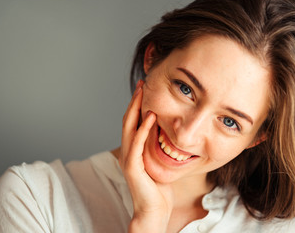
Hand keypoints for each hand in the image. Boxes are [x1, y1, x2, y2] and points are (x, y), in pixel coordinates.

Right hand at [120, 80, 172, 232]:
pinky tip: (150, 117)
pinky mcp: (132, 167)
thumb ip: (158, 147)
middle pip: (128, 120)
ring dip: (136, 110)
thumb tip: (167, 131)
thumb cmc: (158, 188)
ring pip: (129, 128)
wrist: (154, 210)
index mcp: (134, 149)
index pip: (133, 122)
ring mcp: (128, 158)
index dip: (137, 105)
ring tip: (142, 93)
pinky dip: (142, 130)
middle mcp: (128, 151)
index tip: (145, 89)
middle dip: (135, 101)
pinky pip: (137, 144)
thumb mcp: (159, 162)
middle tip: (142, 84)